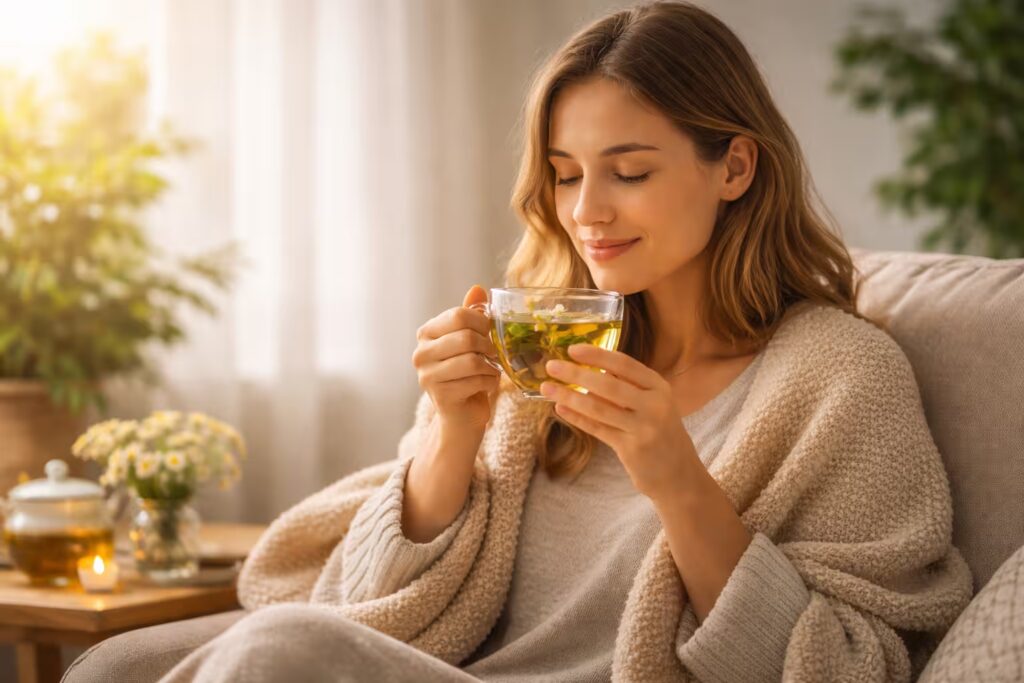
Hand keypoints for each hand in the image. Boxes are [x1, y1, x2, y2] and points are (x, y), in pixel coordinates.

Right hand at [412, 285, 501, 434]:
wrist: (462, 415)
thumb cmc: (467, 373)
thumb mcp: (470, 340)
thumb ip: (472, 315)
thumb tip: (477, 288)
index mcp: (426, 333)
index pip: (458, 315)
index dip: (482, 322)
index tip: (489, 333)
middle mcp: (421, 353)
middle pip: (465, 337)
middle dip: (488, 346)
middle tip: (493, 355)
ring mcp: (427, 376)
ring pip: (472, 361)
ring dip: (490, 366)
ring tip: (491, 370)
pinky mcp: (440, 396)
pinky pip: (476, 381)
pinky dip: (490, 382)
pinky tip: (486, 385)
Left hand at [540, 344, 699, 500]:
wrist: (678, 474)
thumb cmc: (660, 432)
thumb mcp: (653, 403)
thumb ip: (628, 388)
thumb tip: (588, 371)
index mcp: (659, 387)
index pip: (624, 364)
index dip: (597, 354)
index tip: (573, 349)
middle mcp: (654, 405)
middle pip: (608, 384)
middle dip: (576, 374)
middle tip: (551, 366)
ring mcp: (643, 428)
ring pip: (598, 408)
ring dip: (569, 396)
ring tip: (547, 388)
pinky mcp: (631, 449)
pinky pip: (597, 429)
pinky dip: (577, 418)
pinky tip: (560, 409)